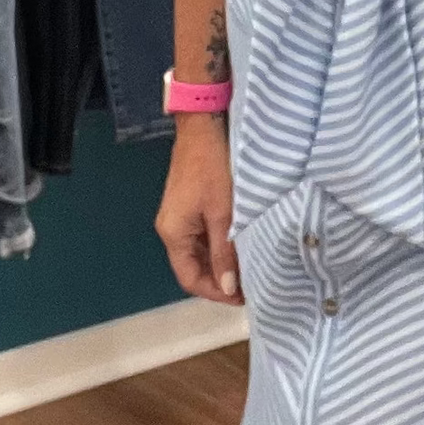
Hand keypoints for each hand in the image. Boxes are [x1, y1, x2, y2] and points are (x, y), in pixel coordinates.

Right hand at [155, 114, 242, 304]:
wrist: (204, 126)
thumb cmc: (213, 169)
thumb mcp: (223, 213)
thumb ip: (224, 252)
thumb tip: (229, 287)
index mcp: (173, 234)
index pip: (189, 278)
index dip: (215, 292)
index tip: (243, 297)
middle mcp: (171, 228)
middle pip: (193, 266)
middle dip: (220, 279)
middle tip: (252, 284)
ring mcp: (180, 215)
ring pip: (199, 251)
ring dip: (221, 262)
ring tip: (250, 268)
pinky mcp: (190, 203)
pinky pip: (203, 234)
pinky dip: (220, 244)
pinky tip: (240, 244)